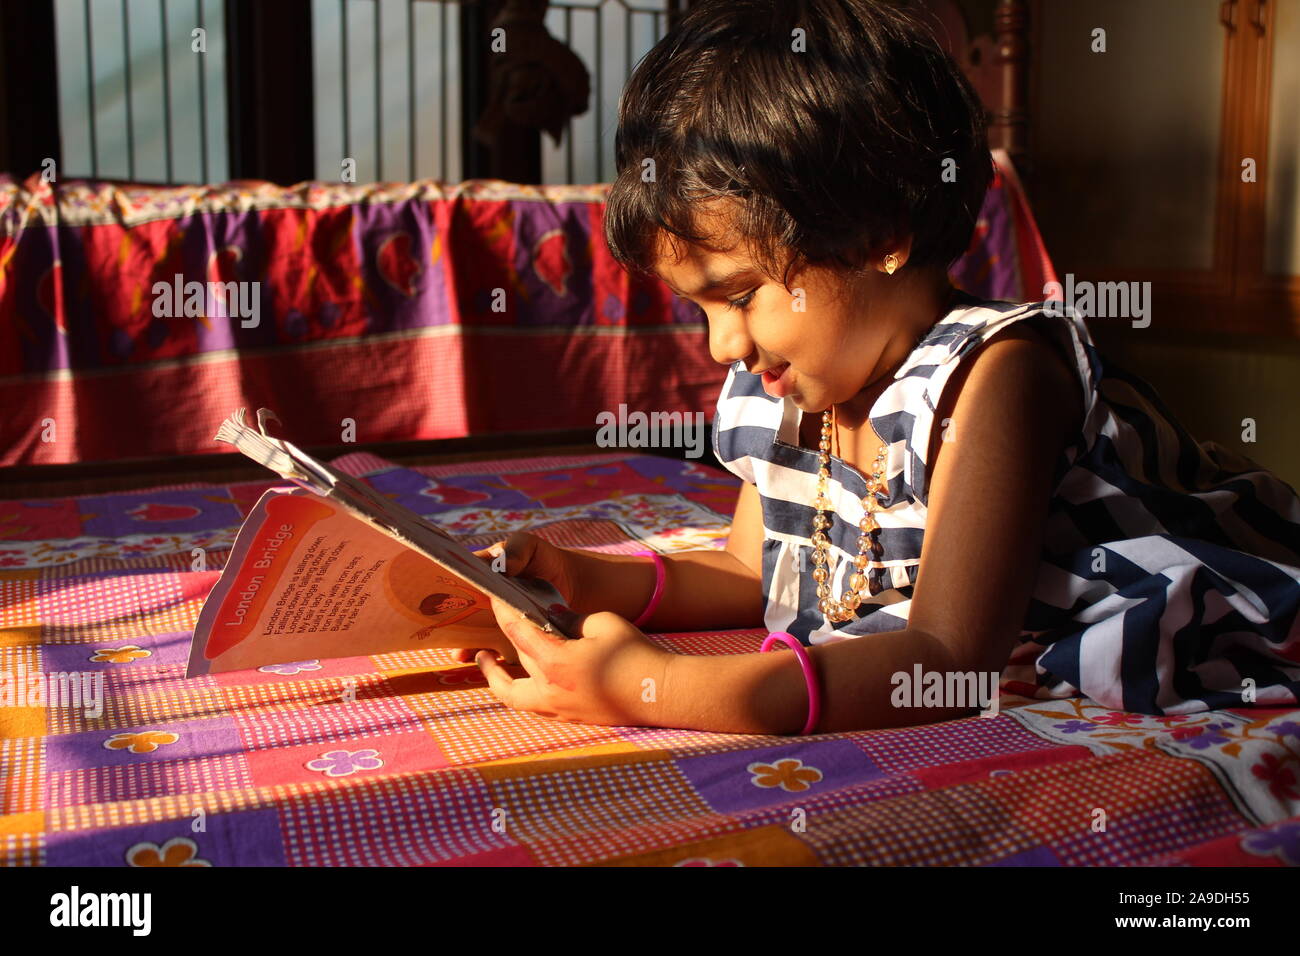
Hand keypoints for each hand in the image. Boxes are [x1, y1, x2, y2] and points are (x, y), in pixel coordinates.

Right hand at [447, 531, 586, 664]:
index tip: (431, 596)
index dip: (440, 587)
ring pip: (468, 632)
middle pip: (455, 610)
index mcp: (479, 572)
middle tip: (438, 628)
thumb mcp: (528, 546)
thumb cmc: (543, 559)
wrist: (571, 583)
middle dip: (445, 620)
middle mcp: (480, 598)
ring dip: (460, 642)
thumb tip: (503, 565)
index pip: (454, 579)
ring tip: (458, 651)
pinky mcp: (506, 636)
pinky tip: (476, 658)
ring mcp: (490, 618)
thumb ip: (515, 549)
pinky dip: (481, 653)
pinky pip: (489, 647)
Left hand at [475, 593, 672, 726]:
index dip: (502, 612)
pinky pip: (532, 704)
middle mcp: (549, 689)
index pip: (516, 631)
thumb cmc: (634, 654)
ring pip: (512, 694)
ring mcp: (557, 708)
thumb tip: (553, 618)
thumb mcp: (602, 622)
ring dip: (496, 677)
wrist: (660, 693)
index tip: (493, 598)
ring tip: (487, 659)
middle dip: (504, 636)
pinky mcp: (569, 716)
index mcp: (554, 662)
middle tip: (496, 620)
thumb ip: (571, 619)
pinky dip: (518, 691)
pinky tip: (519, 677)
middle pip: (514, 658)